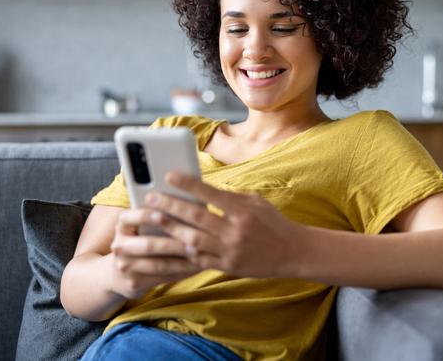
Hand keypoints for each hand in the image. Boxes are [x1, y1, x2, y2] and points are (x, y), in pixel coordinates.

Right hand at [109, 208, 200, 298]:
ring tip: (201, 255)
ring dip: (182, 261)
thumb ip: (159, 216)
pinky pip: (162, 278)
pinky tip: (196, 267)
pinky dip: (182, 272)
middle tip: (196, 241)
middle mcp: (119, 246)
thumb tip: (191, 206)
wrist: (119, 273)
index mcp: (122, 226)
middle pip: (148, 245)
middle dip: (174, 244)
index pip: (130, 218)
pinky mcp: (134, 283)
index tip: (163, 214)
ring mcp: (124, 267)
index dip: (146, 216)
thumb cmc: (143, 239)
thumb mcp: (142, 226)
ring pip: (158, 265)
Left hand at [144, 172, 306, 278]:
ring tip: (153, 219)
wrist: (292, 252)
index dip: (188, 185)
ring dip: (170, 229)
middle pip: (196, 216)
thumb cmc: (273, 222)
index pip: (210, 194)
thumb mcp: (256, 202)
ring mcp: (230, 250)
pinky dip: (183, 250)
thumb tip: (203, 189)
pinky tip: (169, 242)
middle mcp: (235, 230)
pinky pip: (199, 259)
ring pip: (192, 239)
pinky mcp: (228, 266)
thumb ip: (230, 197)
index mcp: (242, 210)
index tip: (169, 176)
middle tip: (150, 198)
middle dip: (170, 206)